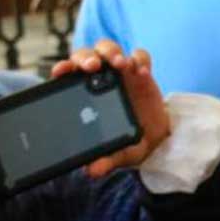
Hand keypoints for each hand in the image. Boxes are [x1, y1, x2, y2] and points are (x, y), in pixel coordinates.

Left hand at [50, 39, 170, 178]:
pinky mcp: (141, 71)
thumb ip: (106, 161)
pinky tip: (142, 73)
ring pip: (109, 49)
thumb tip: (92, 171)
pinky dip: (139, 59)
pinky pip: (139, 56)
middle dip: (87, 57)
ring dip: (111, 53)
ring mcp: (121, 73)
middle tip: (93, 66)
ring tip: (119, 65)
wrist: (158, 138)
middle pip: (86, 55)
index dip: (62, 69)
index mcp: (84, 95)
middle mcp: (99, 79)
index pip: (67, 75)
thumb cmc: (129, 144)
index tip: (62, 71)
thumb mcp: (118, 155)